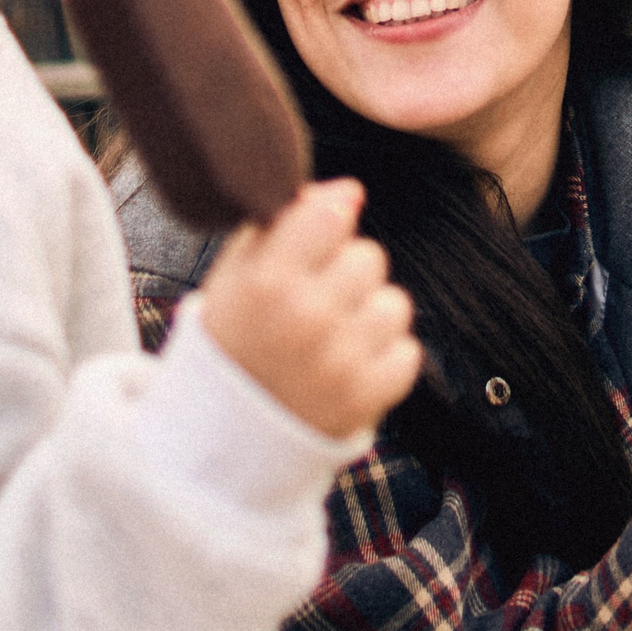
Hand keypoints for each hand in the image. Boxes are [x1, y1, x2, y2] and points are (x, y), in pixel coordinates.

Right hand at [191, 179, 420, 440]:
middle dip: (346, 272)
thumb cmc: (233, 342)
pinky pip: (408, 351)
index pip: (332, 213)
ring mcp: (341, 362)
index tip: (321, 233)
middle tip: (316, 301)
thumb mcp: (233, 276)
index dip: (330, 218)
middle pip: (369, 256)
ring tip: (334, 337)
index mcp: (266, 283)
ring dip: (370, 315)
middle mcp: (306, 319)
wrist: (224, 440)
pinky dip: (383, 358)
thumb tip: (346, 190)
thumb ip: (282, 224)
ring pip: (395, 303)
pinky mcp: (369, 398)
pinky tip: (348, 367)